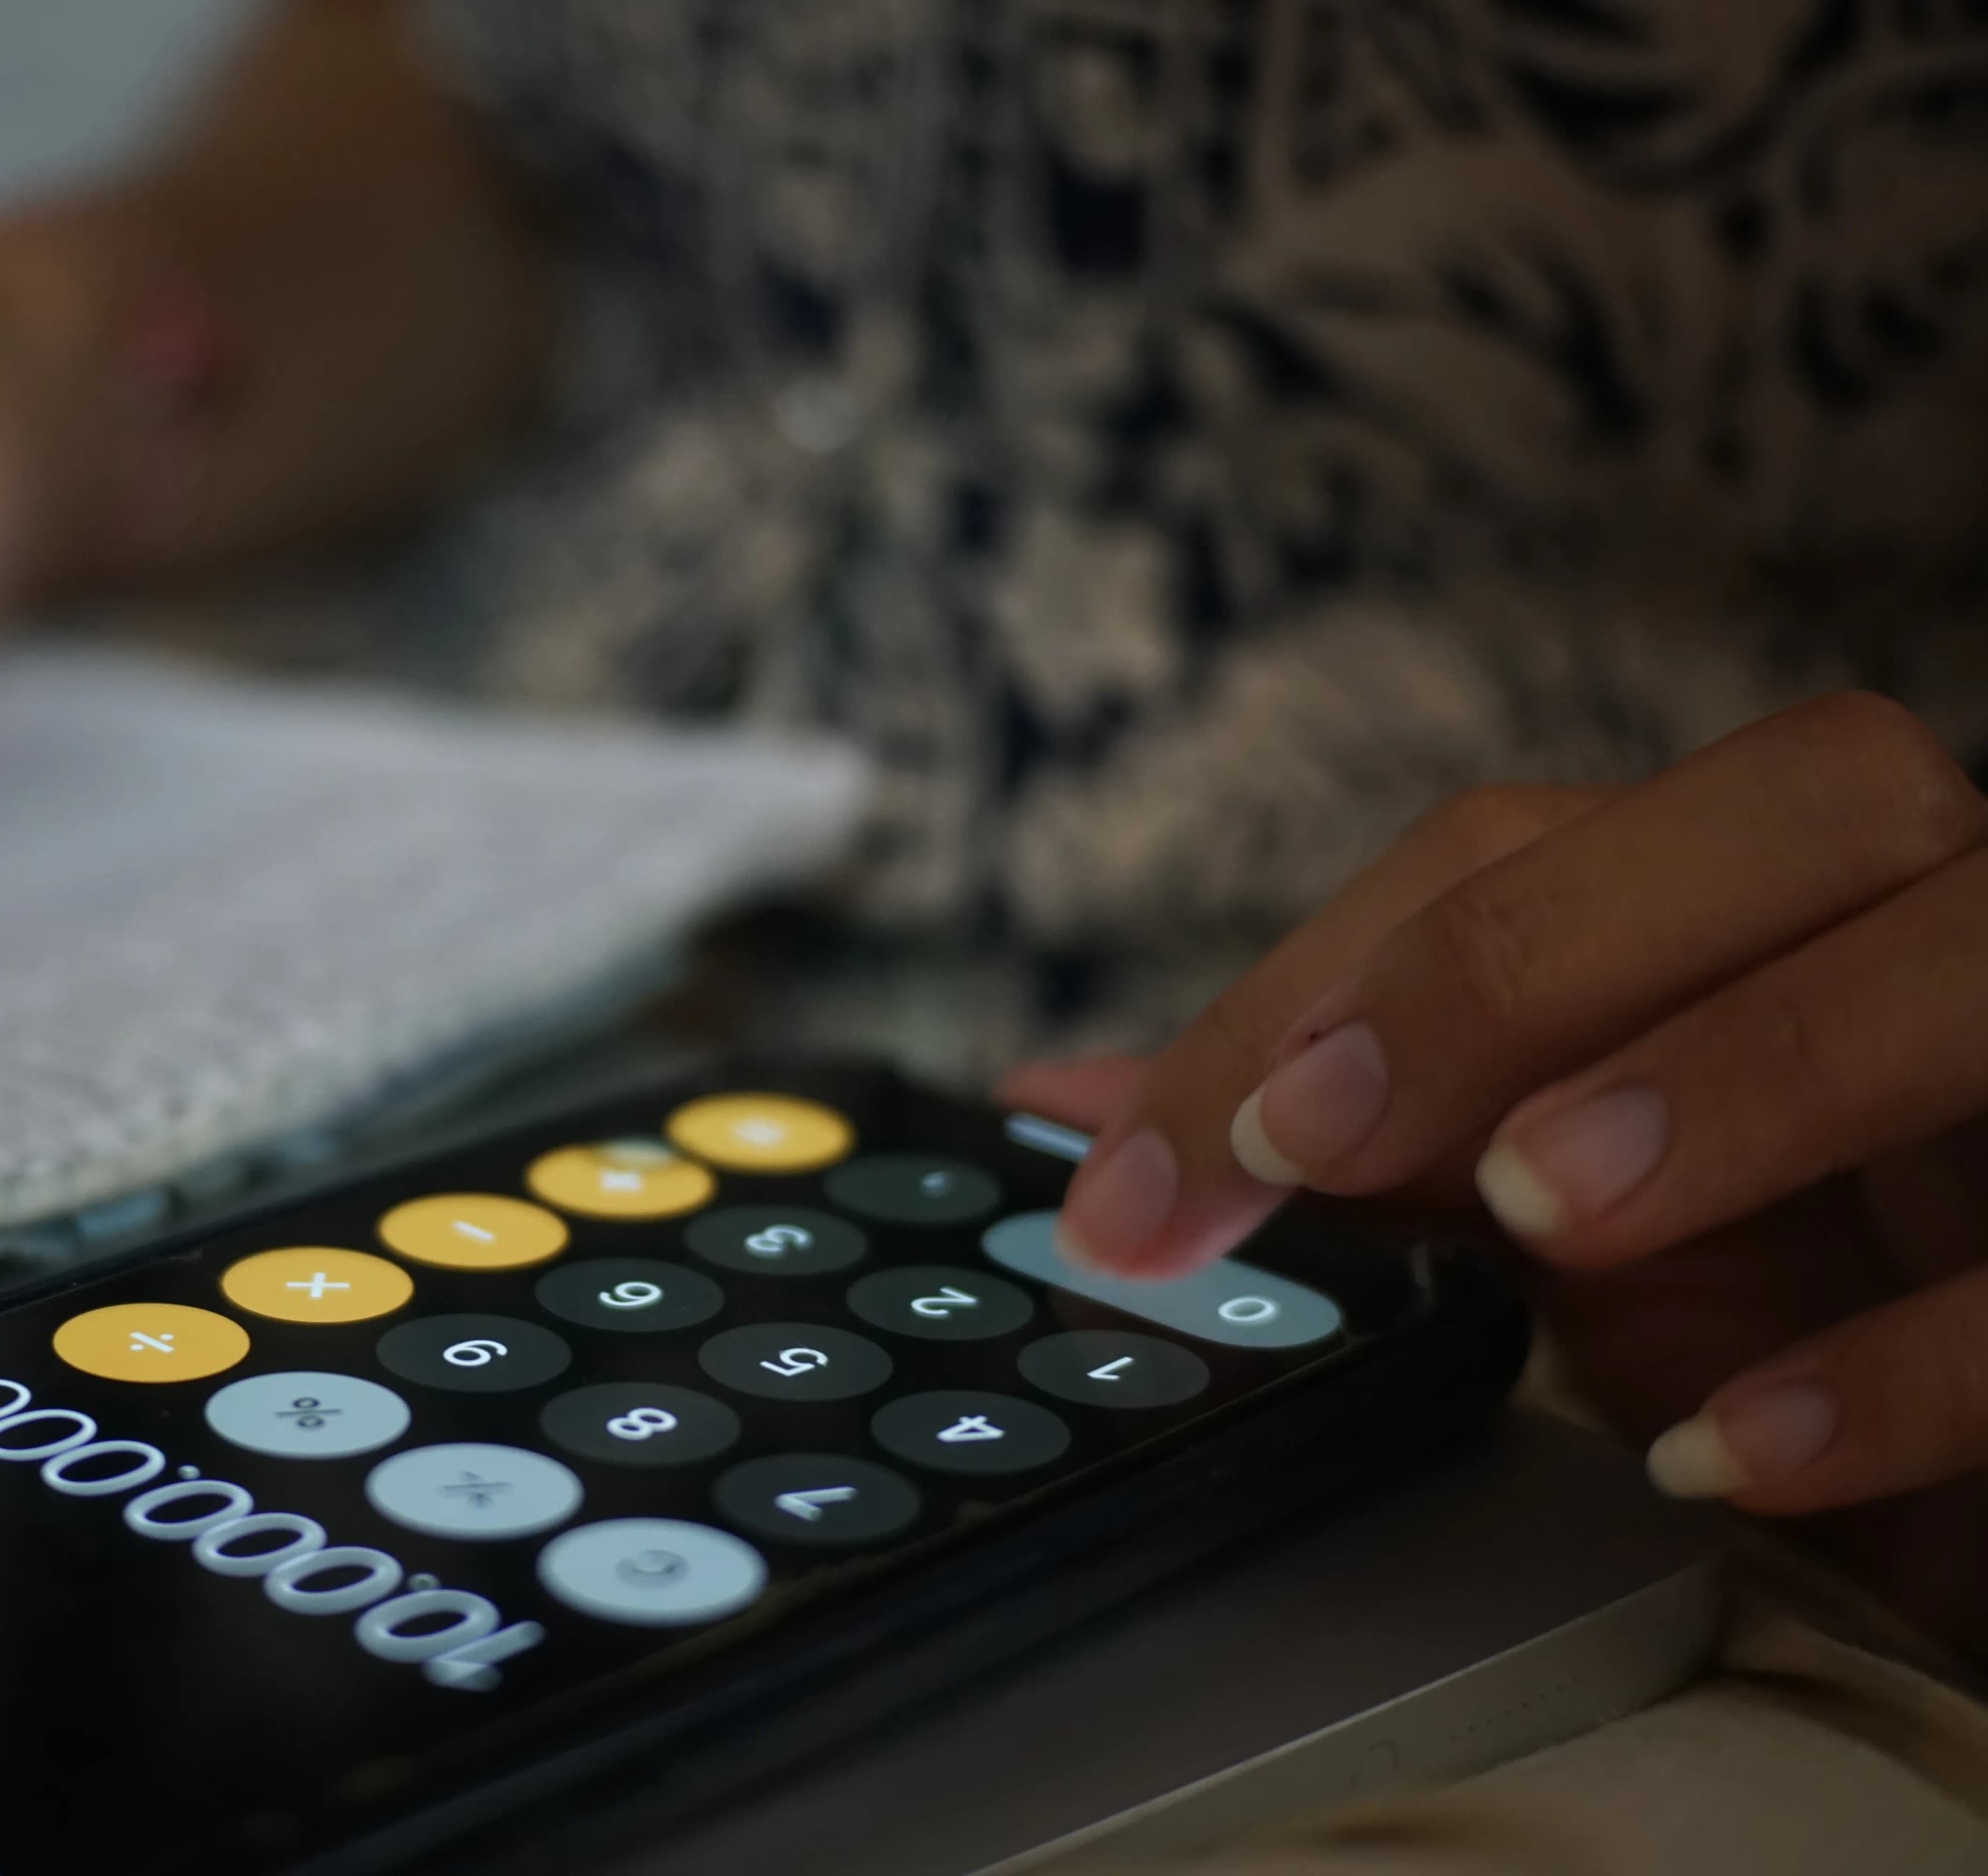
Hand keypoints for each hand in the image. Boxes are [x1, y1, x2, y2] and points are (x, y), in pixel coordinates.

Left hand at [1012, 694, 1987, 1532]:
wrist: (1980, 1406)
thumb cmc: (1775, 1270)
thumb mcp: (1553, 1186)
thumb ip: (1352, 1125)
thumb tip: (1064, 1107)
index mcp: (1771, 883)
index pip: (1533, 841)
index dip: (1333, 976)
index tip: (1154, 1166)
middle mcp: (1946, 909)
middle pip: (1809, 799)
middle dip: (1538, 952)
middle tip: (1320, 1134)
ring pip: (1975, 963)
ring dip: (1736, 1075)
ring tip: (1547, 1217)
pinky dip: (1899, 1363)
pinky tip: (1724, 1457)